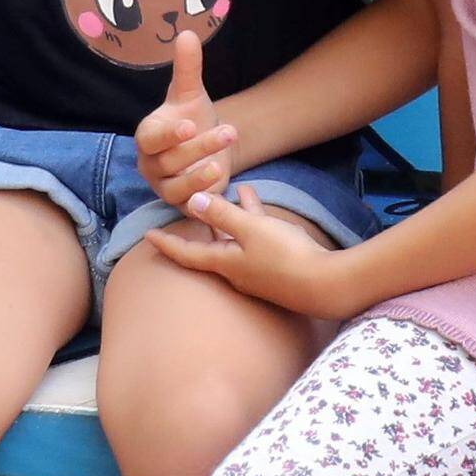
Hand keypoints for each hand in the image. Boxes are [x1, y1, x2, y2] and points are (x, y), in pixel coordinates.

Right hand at [132, 35, 238, 211]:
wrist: (205, 148)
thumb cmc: (192, 118)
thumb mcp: (191, 94)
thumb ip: (188, 68)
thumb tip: (188, 33)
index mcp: (148, 137)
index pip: (151, 138)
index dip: (169, 133)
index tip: (191, 124)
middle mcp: (151, 164)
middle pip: (169, 161)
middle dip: (199, 147)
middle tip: (227, 132)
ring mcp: (165, 187)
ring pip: (177, 187)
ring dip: (199, 176)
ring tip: (221, 163)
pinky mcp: (182, 204)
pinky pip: (189, 206)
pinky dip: (202, 198)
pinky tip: (221, 188)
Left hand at [145, 183, 355, 315]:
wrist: (326, 286)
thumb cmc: (285, 257)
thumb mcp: (251, 230)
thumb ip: (222, 215)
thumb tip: (192, 201)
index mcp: (224, 263)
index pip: (186, 253)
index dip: (166, 243)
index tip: (148, 236)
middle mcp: (237, 271)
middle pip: (212, 244)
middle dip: (205, 222)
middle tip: (190, 206)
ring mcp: (258, 271)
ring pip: (238, 237)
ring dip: (235, 214)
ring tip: (236, 188)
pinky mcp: (278, 267)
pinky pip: (258, 238)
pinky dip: (256, 220)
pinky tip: (259, 202)